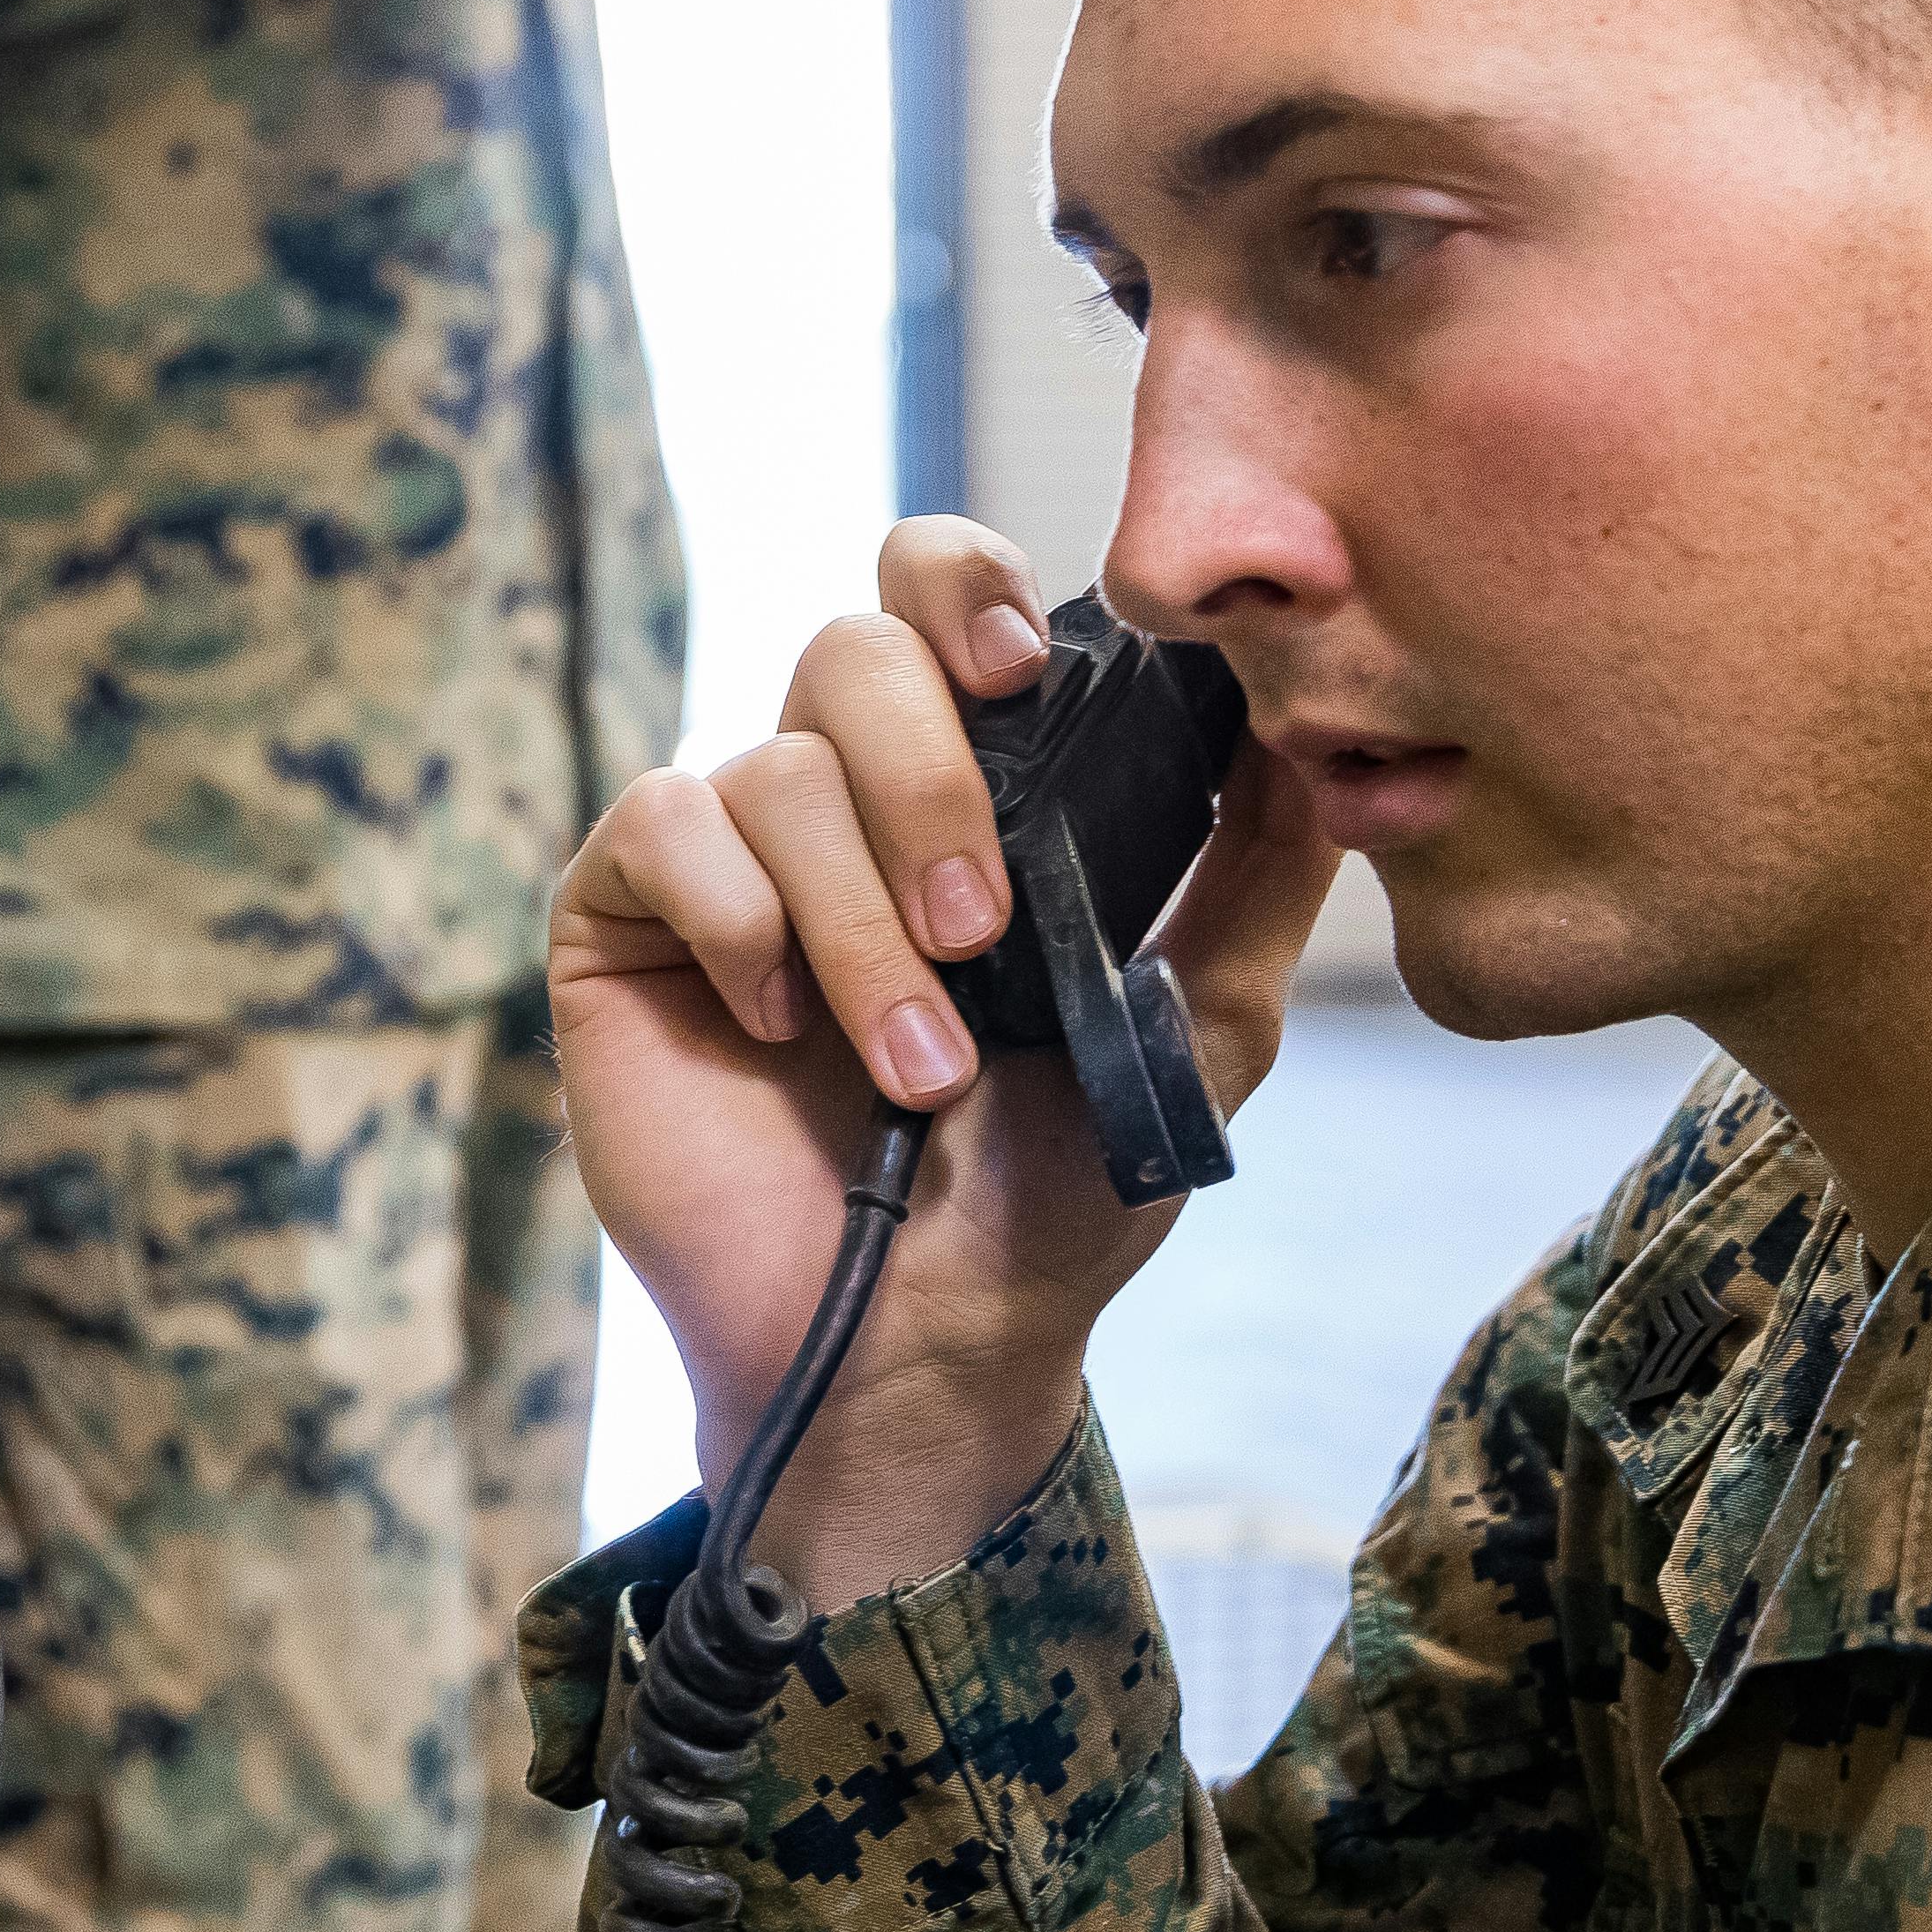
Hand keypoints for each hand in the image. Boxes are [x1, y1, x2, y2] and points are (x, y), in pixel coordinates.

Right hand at [551, 517, 1335, 1611]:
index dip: (969, 588)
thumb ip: (1256, 872)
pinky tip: (779, 1029)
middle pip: (852, 642)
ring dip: (863, 924)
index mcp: (966, 782)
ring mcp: (725, 849)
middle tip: (984, 928)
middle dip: (928, 779)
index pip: (942, 594)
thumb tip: (1305, 722)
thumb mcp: (1196, 1027)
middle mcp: (837, 790)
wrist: (924, 1344)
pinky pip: (662, 825)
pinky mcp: (626, 916)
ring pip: (774, 767)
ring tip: (915, 1067)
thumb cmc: (1055, 1197)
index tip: (1024, 672)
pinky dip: (740, 924)